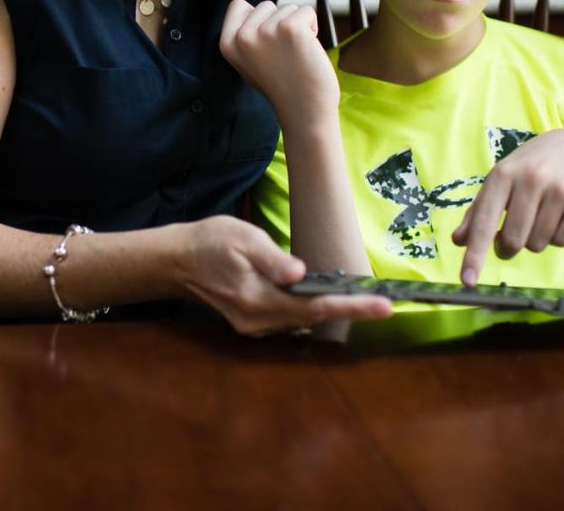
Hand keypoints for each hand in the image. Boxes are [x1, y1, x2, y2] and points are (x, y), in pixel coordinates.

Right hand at [177, 216, 390, 335]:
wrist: (178, 260)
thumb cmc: (211, 241)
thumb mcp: (242, 238)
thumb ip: (271, 258)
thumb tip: (297, 273)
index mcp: (257, 298)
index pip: (314, 306)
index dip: (351, 307)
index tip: (384, 306)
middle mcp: (258, 320)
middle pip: (313, 317)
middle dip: (349, 309)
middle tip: (384, 301)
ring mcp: (254, 326)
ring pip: (302, 319)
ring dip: (330, 308)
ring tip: (362, 297)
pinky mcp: (253, 322)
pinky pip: (289, 318)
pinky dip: (309, 308)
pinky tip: (322, 296)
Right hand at [218, 0, 337, 126]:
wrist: (303, 110)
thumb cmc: (281, 84)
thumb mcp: (248, 60)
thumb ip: (245, 35)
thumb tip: (252, 8)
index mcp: (227, 44)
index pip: (238, 5)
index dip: (257, 18)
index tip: (266, 43)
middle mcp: (242, 36)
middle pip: (265, 5)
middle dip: (279, 23)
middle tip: (282, 54)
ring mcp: (266, 31)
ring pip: (288, 8)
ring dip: (297, 27)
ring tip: (295, 55)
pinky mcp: (291, 29)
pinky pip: (307, 10)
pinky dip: (313, 26)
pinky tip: (308, 49)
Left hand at [452, 130, 563, 285]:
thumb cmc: (527, 169)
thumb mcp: (499, 181)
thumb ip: (478, 212)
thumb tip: (458, 241)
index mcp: (502, 174)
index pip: (484, 222)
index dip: (475, 255)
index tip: (467, 281)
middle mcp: (531, 178)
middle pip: (514, 241)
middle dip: (508, 248)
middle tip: (510, 239)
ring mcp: (561, 187)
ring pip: (539, 244)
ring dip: (534, 241)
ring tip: (539, 216)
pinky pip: (563, 241)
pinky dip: (557, 238)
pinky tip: (559, 215)